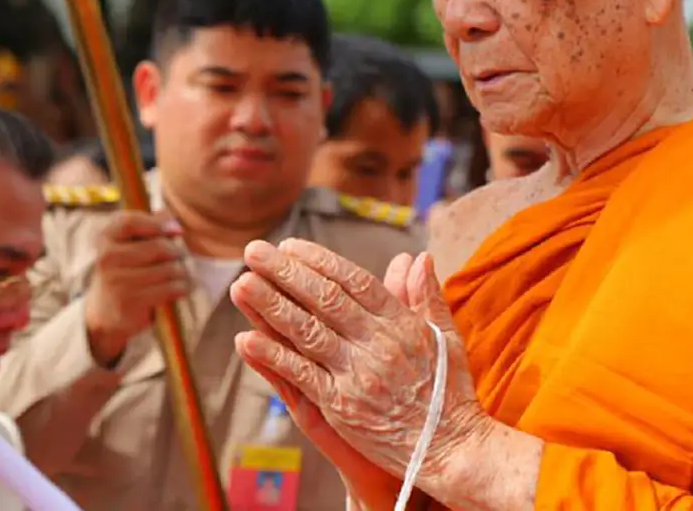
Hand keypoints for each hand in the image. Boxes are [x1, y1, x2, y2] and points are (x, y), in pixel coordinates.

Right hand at [83, 211, 188, 366]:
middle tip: (177, 259)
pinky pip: (172, 288)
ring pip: (170, 269)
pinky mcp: (130, 302)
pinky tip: (177, 290)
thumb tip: (169, 215)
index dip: (158, 224)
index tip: (177, 230)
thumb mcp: (130, 243)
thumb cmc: (127, 269)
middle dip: (177, 253)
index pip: (131, 222)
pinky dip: (182, 288)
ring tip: (176, 276)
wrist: (105, 311)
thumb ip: (150, 224)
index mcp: (106, 237)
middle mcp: (107, 258)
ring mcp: (117, 281)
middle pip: (159, 247)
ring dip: (181, 272)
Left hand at [230, 241, 492, 505]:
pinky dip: (272, 356)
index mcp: (401, 323)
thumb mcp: (445, 336)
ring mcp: (358, 375)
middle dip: (285, 272)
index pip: (354, 281)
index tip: (290, 246)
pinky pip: (301, 376)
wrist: (451, 447)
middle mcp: (377, 344)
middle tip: (253, 252)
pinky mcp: (342, 407)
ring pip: (306, 332)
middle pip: (324, 299)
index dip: (319, 261)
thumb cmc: (449, 391)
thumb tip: (418, 257)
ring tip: (241, 285)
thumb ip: (427, 296)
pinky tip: (246, 339)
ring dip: (269, 306)